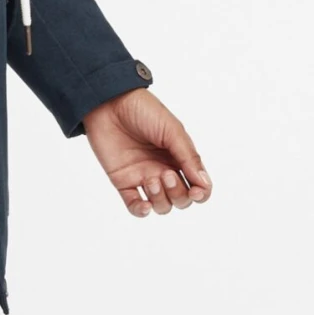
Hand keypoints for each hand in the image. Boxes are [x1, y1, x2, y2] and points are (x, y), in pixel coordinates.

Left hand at [82, 88, 211, 216]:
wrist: (109, 103)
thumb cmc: (143, 111)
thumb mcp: (172, 131)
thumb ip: (188, 157)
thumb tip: (204, 183)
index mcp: (180, 158)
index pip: (198, 185)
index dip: (201, 194)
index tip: (196, 190)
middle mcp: (164, 170)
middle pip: (181, 199)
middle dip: (178, 194)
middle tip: (166, 175)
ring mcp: (143, 177)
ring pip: (161, 206)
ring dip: (160, 199)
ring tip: (150, 179)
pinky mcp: (123, 181)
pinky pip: (134, 205)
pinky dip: (141, 211)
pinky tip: (144, 205)